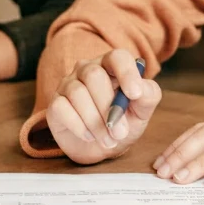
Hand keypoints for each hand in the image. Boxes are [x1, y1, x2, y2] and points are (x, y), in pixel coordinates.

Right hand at [45, 49, 162, 164]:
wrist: (102, 148)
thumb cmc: (123, 123)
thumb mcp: (141, 112)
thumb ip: (147, 96)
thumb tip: (141, 88)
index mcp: (112, 66)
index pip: (117, 57)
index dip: (126, 72)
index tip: (135, 94)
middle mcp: (87, 69)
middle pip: (94, 76)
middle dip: (109, 107)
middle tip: (120, 133)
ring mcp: (68, 84)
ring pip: (77, 93)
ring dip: (95, 121)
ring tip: (109, 141)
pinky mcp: (55, 103)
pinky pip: (62, 108)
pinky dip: (78, 125)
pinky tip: (89, 136)